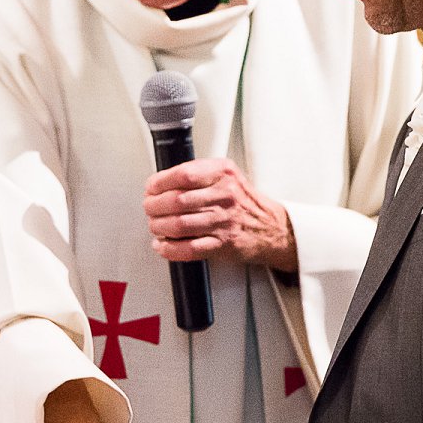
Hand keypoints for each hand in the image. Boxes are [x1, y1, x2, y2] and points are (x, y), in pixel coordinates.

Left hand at [144, 158, 297, 270]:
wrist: (273, 228)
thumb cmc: (245, 203)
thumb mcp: (228, 175)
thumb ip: (200, 173)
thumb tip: (163, 181)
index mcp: (223, 174)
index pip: (183, 174)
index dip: (160, 182)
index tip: (151, 188)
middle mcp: (224, 196)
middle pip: (176, 200)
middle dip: (154, 206)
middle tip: (149, 208)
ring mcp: (224, 221)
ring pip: (179, 225)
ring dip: (159, 227)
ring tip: (155, 226)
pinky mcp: (223, 244)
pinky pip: (189, 249)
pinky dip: (170, 249)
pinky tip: (163, 245)